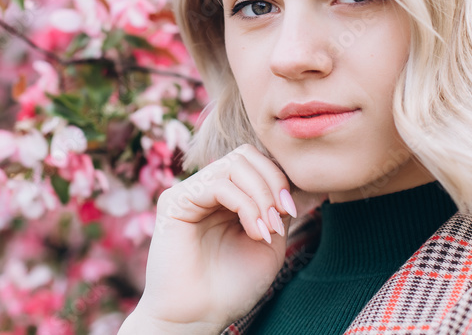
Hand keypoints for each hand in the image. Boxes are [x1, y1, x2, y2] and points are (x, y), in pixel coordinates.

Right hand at [122, 143, 297, 333]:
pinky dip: (245, 204)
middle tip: (282, 217)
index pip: (255, 162)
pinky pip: (218, 184)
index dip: (279, 179)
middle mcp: (207, 189)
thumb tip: (295, 182)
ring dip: (261, 195)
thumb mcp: (269, 242)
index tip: (293, 212)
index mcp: (227, 197)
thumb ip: (276, 209)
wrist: (200, 316)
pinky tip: (254, 231)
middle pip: (245, 155)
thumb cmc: (232, 286)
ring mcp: (190, 192)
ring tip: (267, 230)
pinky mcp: (175, 201)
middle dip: (272, 181)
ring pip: (234, 164)